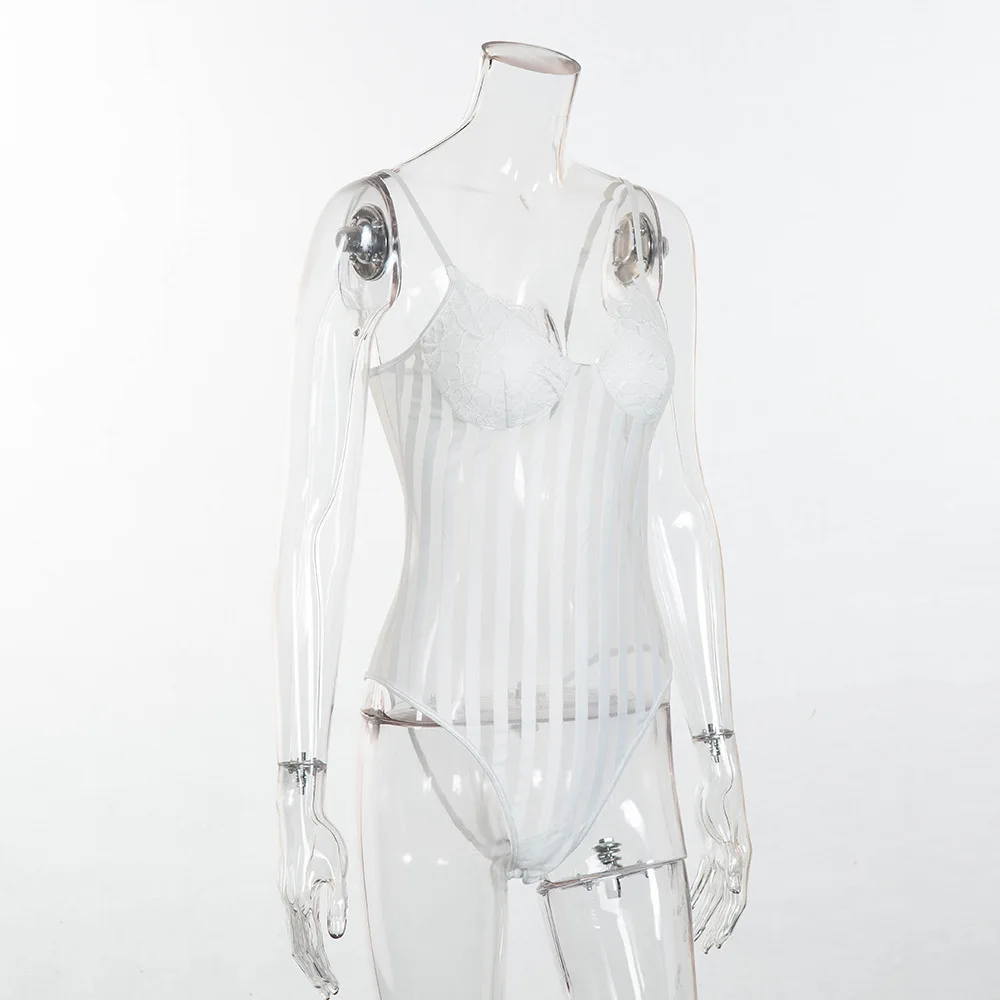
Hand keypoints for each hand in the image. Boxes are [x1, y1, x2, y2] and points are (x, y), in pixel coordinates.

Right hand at [277, 764, 347, 996]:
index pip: (313, 947)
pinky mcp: (288, 890)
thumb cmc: (321, 840)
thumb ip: (337, 904)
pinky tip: (309, 944)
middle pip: (300, 949)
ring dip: (307, 958)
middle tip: (328, 989)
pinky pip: (293, 924)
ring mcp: (287, 897)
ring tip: (320, 974)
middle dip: (315, 971)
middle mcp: (291, 903)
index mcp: (302, 901)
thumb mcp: (337, 870)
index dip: (322, 968)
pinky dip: (300, 941)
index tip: (331, 986)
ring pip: (294, 938)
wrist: (297, 817)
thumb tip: (337, 936)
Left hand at [689, 736, 750, 951]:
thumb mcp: (725, 821)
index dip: (728, 921)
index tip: (720, 940)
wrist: (718, 778)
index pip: (736, 899)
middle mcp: (733, 861)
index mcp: (741, 858)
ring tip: (695, 932)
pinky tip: (689, 903)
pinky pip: (704, 875)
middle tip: (706, 947)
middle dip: (715, 924)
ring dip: (705, 911)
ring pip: (713, 891)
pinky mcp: (711, 847)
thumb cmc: (722, 796)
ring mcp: (722, 855)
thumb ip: (732, 851)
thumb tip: (736, 881)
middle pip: (723, 900)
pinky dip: (697, 891)